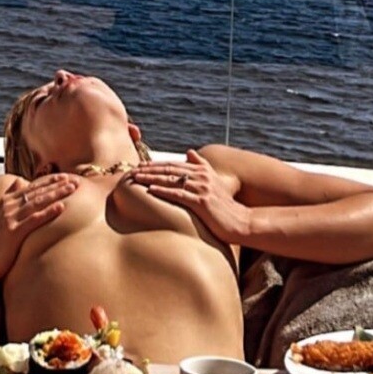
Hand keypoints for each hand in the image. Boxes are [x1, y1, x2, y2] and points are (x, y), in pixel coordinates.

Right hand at [0, 173, 78, 279]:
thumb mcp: (1, 217)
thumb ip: (10, 199)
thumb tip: (19, 183)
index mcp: (7, 203)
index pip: (31, 188)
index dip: (49, 181)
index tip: (65, 177)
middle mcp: (8, 207)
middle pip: (37, 192)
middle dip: (56, 185)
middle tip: (75, 180)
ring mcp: (10, 219)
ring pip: (37, 202)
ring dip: (55, 194)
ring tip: (71, 188)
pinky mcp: (13, 232)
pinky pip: (34, 220)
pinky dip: (48, 212)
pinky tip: (61, 207)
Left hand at [129, 150, 251, 243]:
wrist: (241, 222)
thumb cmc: (224, 206)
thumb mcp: (214, 181)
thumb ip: (201, 166)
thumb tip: (189, 152)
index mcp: (202, 170)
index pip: (173, 164)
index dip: (155, 164)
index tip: (139, 165)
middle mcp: (202, 176)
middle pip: (169, 170)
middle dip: (149, 169)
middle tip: (131, 171)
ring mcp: (202, 188)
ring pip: (171, 180)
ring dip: (151, 178)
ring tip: (135, 178)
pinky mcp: (202, 202)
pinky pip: (178, 194)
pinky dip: (163, 191)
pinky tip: (150, 190)